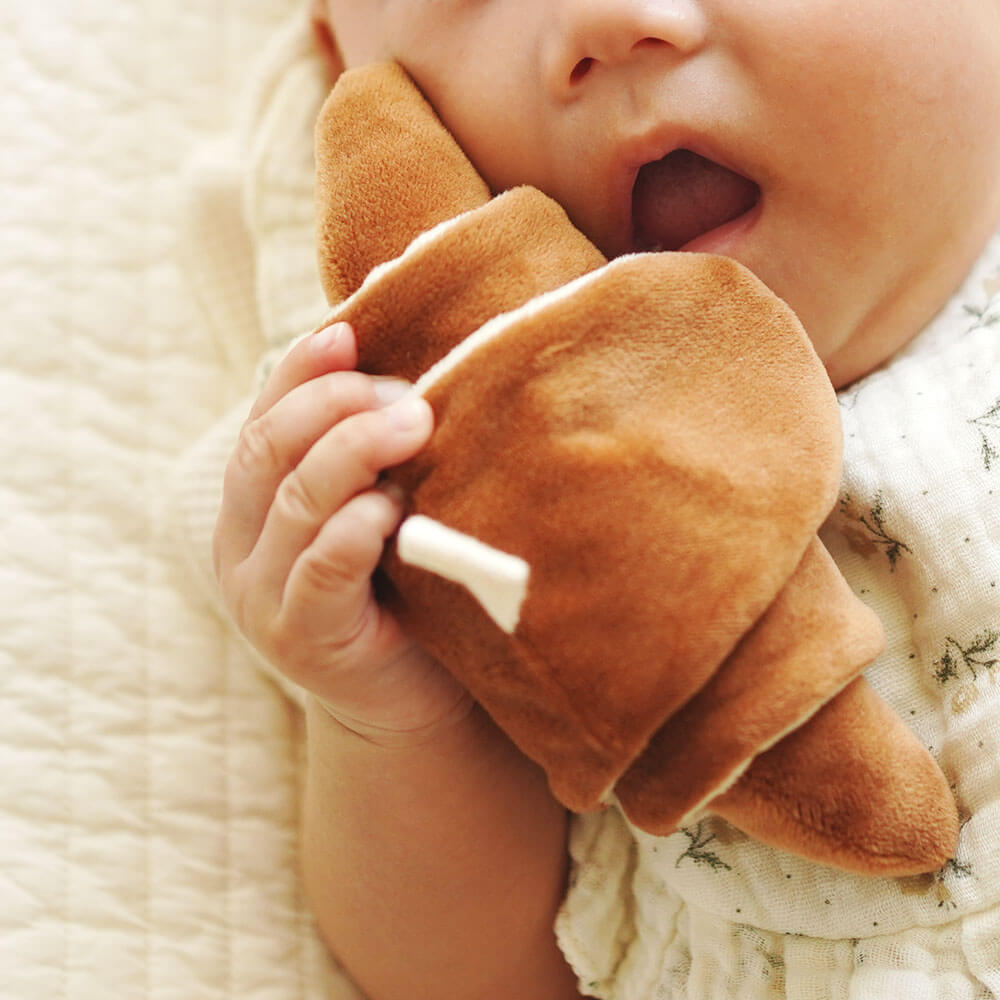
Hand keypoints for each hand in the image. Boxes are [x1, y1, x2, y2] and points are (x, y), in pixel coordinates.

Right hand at [213, 322, 471, 741]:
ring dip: (354, 450)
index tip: (348, 331)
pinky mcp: (303, 639)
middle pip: (266, 450)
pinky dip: (357, 526)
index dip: (298, 372)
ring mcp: (262, 597)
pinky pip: (322, 568)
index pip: (261, 422)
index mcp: (250, 509)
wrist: (414, 696)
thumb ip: (366, 459)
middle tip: (405, 393)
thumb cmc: (402, 589)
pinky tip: (394, 506)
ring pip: (293, 501)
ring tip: (415, 424)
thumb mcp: (374, 514)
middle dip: (333, 405)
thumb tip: (397, 369)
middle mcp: (240, 548)